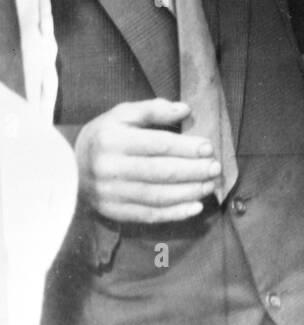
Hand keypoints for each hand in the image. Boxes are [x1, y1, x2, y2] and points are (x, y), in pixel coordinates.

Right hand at [74, 99, 220, 224]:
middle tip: (215, 168)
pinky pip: (147, 215)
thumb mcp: (122, 113)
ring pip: (156, 196)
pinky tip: (194, 207)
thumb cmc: (104, 135)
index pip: (157, 145)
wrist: (67, 167)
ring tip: (209, 185)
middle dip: (192, 171)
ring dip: (188, 193)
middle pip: (159, 172)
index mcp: (112, 140)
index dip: (186, 147)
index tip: (208, 147)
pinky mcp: (113, 212)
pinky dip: (174, 213)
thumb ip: (153, 109)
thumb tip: (185, 109)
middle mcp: (109, 169)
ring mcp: (110, 194)